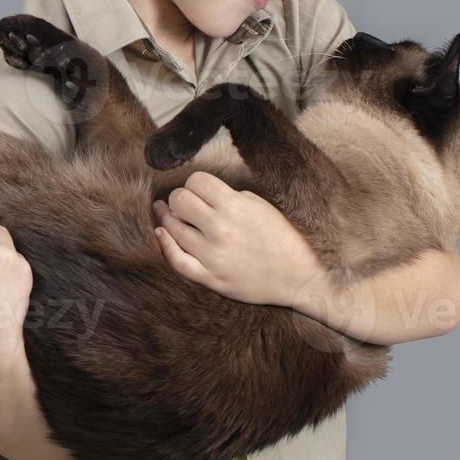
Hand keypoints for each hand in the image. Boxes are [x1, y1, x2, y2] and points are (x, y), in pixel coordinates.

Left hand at [153, 171, 325, 308]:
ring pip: (172, 229)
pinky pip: (177, 261)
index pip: (196, 181)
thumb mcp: (261, 207)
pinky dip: (165, 246)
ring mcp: (213, 256)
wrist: (298, 276)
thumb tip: (201, 194)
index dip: (194, 184)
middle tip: (184, 204)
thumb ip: (232, 196)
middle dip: (179, 199)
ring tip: (167, 214)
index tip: (197, 191)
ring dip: (168, 219)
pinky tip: (161, 234)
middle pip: (179, 200)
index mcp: (235, 206)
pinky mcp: (211, 278)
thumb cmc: (282, 238)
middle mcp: (221, 228)